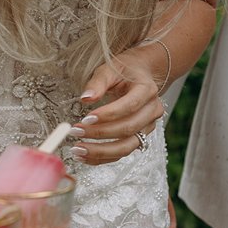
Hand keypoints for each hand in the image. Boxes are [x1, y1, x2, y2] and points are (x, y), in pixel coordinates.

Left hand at [73, 49, 165, 166]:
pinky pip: (122, 153)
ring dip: (101, 152)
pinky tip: (84, 156)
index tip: (85, 119)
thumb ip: (97, 83)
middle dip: (100, 134)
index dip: (108, 115)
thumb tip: (85, 98)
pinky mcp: (140, 138)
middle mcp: (152, 111)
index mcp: (147, 90)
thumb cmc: (124, 71)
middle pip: (129, 129)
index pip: (130, 106)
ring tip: (77, 150)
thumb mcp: (109, 69)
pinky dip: (102, 158)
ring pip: (127, 147)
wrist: (142, 75)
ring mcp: (148, 127)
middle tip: (75, 132)